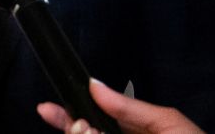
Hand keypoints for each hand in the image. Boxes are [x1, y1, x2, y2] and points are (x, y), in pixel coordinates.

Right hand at [37, 78, 204, 133]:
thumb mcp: (167, 124)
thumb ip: (129, 108)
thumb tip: (94, 85)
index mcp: (132, 132)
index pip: (92, 122)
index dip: (67, 116)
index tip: (47, 109)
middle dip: (74, 128)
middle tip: (75, 126)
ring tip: (92, 131)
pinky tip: (93, 133)